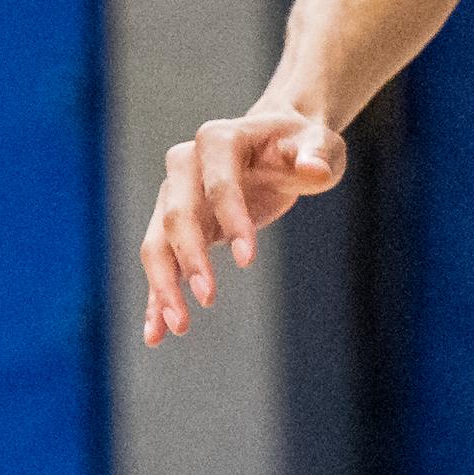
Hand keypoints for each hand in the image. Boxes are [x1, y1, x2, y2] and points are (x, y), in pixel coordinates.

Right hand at [141, 107, 345, 345]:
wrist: (276, 142)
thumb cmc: (301, 143)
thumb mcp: (318, 144)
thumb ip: (315, 155)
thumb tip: (315, 170)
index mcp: (217, 140)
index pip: (219, 183)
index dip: (231, 218)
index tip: (249, 259)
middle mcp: (184, 166)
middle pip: (177, 216)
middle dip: (189, 259)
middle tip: (208, 298)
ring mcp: (175, 197)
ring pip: (158, 244)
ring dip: (163, 286)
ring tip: (178, 327)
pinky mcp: (177, 227)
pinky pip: (162, 265)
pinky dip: (156, 299)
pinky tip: (156, 334)